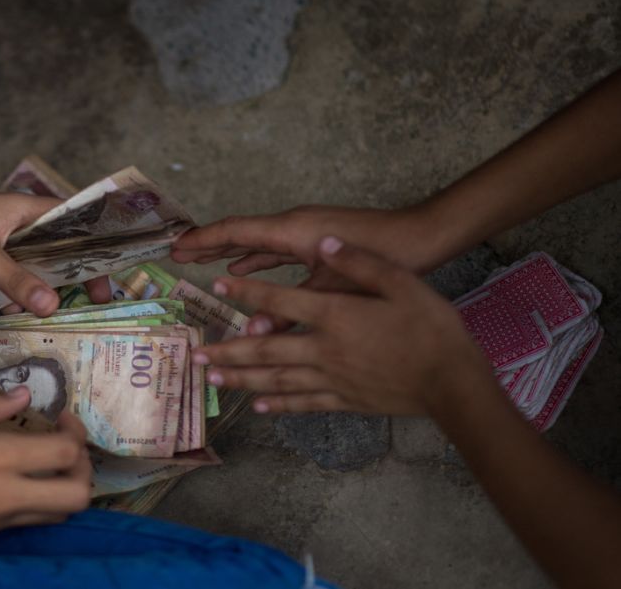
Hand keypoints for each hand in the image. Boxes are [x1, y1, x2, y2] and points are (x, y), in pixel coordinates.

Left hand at [0, 184, 108, 315]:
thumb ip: (15, 280)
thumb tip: (52, 307)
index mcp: (24, 208)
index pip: (74, 223)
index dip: (94, 248)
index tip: (108, 278)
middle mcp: (15, 224)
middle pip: (55, 250)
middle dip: (72, 276)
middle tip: (90, 305)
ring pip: (30, 267)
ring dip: (42, 289)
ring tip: (63, 317)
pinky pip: (5, 279)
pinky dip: (15, 295)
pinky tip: (20, 317)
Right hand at [0, 389, 91, 558]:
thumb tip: (23, 395)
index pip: (65, 454)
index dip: (75, 433)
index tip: (60, 416)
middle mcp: (5, 496)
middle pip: (78, 496)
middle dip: (84, 469)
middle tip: (65, 444)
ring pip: (59, 514)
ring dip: (65, 487)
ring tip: (45, 460)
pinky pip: (30, 521)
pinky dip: (38, 500)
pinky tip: (16, 478)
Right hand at [171, 205, 442, 331]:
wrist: (424, 239)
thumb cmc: (383, 259)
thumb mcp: (335, 292)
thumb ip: (292, 312)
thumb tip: (254, 335)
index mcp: (293, 231)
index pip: (236, 232)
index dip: (204, 242)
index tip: (176, 251)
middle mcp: (294, 226)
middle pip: (240, 234)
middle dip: (208, 245)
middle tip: (177, 256)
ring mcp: (306, 232)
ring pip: (256, 242)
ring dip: (228, 253)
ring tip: (201, 265)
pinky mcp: (318, 242)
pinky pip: (274, 249)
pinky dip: (254, 260)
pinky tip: (243, 273)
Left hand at [192, 237, 493, 416]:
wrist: (453, 383)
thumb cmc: (432, 328)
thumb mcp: (400, 283)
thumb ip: (359, 262)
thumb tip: (325, 242)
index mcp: (334, 315)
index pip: (280, 299)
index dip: (246, 291)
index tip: (217, 286)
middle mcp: (324, 348)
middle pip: (265, 347)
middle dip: (227, 349)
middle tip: (195, 353)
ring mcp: (332, 378)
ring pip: (276, 379)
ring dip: (241, 378)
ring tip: (212, 378)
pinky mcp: (344, 400)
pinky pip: (303, 402)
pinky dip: (278, 404)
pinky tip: (258, 406)